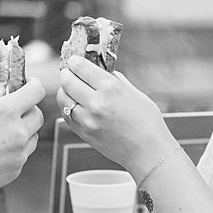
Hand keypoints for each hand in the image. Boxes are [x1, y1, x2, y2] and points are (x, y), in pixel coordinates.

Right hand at [0, 80, 45, 205]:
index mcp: (5, 112)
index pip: (35, 91)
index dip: (33, 84)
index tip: (27, 84)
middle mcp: (17, 133)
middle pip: (38, 115)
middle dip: (28, 109)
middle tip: (12, 109)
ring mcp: (18, 154)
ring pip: (33, 136)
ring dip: (23, 130)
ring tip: (0, 131)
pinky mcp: (15, 171)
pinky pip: (22, 155)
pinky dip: (15, 149)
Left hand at [57, 55, 173, 176]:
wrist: (149, 152)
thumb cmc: (148, 122)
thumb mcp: (135, 93)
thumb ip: (115, 80)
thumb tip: (101, 69)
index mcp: (110, 88)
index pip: (81, 68)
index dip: (75, 61)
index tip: (74, 60)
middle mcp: (96, 103)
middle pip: (67, 81)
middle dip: (66, 74)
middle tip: (68, 72)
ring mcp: (88, 120)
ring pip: (63, 99)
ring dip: (64, 91)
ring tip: (70, 88)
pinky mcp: (84, 134)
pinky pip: (67, 116)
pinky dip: (67, 107)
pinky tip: (73, 104)